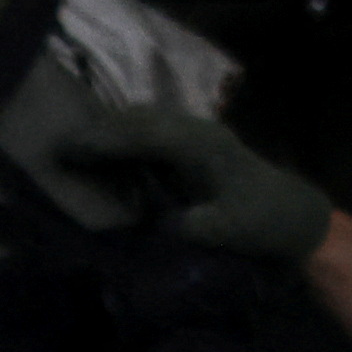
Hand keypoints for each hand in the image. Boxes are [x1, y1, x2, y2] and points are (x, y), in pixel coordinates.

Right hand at [54, 107, 332, 262]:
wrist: (291, 213)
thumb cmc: (260, 222)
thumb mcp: (228, 231)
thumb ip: (193, 225)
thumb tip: (156, 224)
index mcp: (204, 148)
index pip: (147, 136)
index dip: (107, 141)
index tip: (72, 149)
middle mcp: (199, 131)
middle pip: (141, 120)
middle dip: (101, 130)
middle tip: (60, 145)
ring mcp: (197, 133)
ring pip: (146, 120)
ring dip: (112, 130)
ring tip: (76, 146)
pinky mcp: (194, 143)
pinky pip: (153, 131)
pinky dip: (126, 136)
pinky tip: (106, 152)